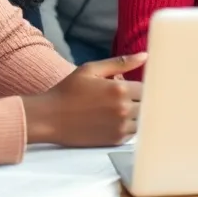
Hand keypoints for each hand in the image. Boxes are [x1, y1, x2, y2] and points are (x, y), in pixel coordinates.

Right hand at [23, 53, 146, 146]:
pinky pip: (133, 133)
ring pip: (142, 120)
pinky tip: (114, 120)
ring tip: (119, 109)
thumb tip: (145, 56)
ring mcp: (120, 127)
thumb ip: (120, 63)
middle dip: (139, 100)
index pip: (146, 87)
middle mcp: (123, 109)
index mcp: (119, 89)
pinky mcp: (114, 140)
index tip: (131, 86)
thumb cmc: (68, 91)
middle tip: (125, 97)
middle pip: (147, 104)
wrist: (49, 118)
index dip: (140, 86)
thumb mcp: (91, 69)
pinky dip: (128, 127)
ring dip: (136, 114)